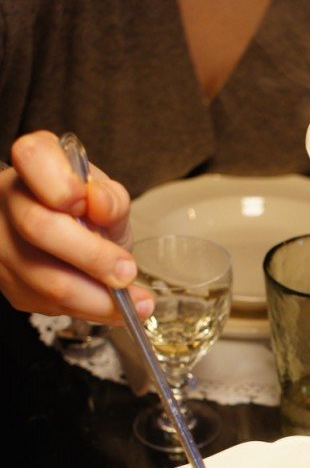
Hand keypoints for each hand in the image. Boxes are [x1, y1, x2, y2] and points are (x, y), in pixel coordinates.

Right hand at [0, 130, 153, 321]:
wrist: (71, 239)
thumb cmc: (88, 211)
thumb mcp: (108, 197)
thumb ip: (111, 198)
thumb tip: (98, 202)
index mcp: (33, 163)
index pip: (32, 158)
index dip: (61, 185)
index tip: (88, 204)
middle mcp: (7, 199)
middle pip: (38, 227)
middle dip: (92, 257)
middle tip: (127, 271)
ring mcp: (2, 246)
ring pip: (43, 279)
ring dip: (97, 299)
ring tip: (138, 304)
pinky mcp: (10, 285)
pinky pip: (49, 305)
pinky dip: (89, 310)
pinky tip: (112, 307)